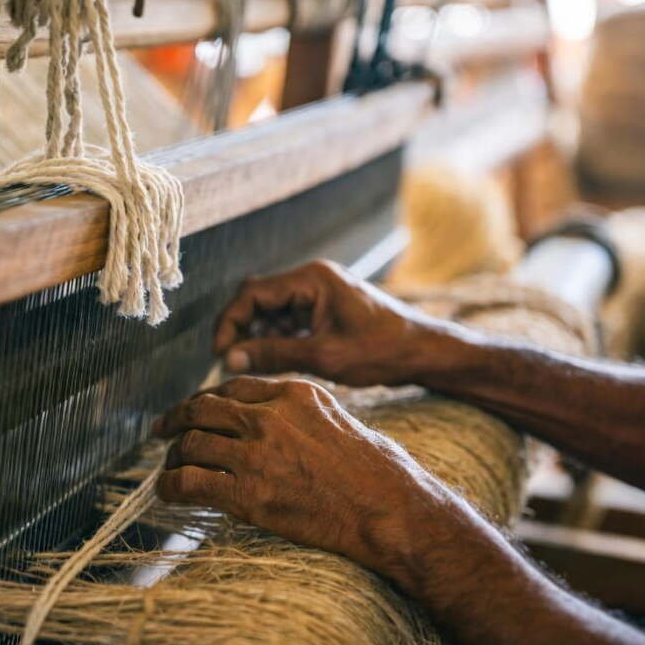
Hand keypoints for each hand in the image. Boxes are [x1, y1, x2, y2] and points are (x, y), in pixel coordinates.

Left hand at [153, 376, 452, 586]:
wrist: (386, 507)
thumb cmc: (373, 467)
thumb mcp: (333, 416)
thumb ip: (293, 411)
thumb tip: (261, 418)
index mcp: (291, 392)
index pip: (231, 388)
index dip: (204, 399)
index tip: (192, 410)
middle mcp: (268, 417)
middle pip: (202, 409)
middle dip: (176, 419)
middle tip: (162, 430)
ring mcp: (257, 455)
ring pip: (192, 444)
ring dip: (174, 456)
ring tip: (169, 467)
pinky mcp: (249, 494)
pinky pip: (192, 483)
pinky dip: (171, 486)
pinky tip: (167, 491)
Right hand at [214, 260, 457, 386]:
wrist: (424, 353)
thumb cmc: (382, 351)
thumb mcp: (324, 356)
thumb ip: (274, 355)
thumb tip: (229, 358)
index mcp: (312, 279)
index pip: (253, 292)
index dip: (230, 321)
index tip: (219, 352)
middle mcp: (313, 279)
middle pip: (259, 298)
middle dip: (240, 329)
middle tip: (228, 360)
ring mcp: (320, 293)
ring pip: (272, 311)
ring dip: (257, 336)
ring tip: (248, 365)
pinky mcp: (326, 309)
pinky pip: (289, 319)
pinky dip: (276, 339)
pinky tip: (271, 361)